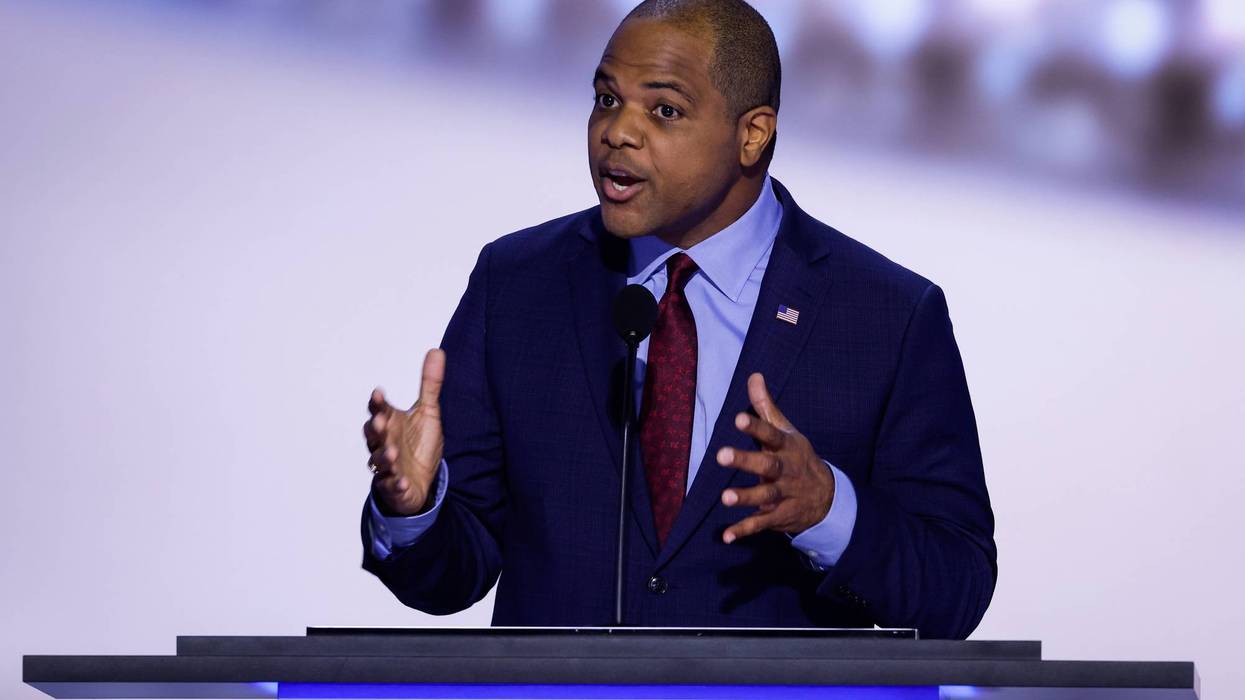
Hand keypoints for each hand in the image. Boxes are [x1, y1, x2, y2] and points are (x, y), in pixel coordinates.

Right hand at [363, 348, 445, 515]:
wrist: (421, 480)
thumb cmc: (417, 443)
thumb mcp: (428, 412)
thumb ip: (430, 384)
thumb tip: (437, 351)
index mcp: (390, 423)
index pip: (379, 410)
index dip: (377, 403)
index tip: (379, 393)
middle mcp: (384, 442)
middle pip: (372, 434)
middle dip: (374, 428)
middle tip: (380, 422)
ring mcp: (388, 466)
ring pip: (379, 460)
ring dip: (383, 456)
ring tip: (392, 452)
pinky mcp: (394, 486)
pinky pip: (392, 485)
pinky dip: (395, 484)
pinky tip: (401, 482)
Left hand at [717, 372, 834, 543]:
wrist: (827, 496)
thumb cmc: (797, 457)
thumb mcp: (787, 431)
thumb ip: (766, 407)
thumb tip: (754, 376)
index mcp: (787, 447)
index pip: (772, 434)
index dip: (756, 426)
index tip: (739, 418)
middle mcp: (786, 471)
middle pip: (767, 465)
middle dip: (745, 461)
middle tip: (721, 455)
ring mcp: (784, 495)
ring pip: (765, 496)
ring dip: (745, 498)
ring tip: (724, 497)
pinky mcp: (779, 516)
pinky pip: (761, 524)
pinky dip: (745, 530)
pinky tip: (726, 536)